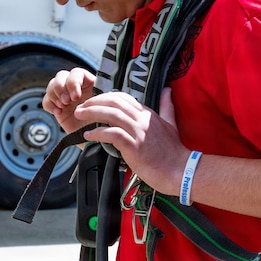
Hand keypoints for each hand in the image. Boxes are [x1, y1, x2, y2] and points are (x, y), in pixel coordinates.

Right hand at [42, 68, 96, 132]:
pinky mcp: (57, 106)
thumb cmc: (102, 122)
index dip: (74, 82)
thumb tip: (93, 94)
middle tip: (67, 102)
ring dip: (55, 95)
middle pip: (61, 76)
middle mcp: (76, 88)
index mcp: (89, 84)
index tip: (76, 96)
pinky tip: (59, 112)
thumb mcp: (103, 108)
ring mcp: (65, 96)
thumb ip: (98, 98)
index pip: (77, 73)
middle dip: (61, 88)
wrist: (94, 137)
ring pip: (52, 85)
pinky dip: (50, 105)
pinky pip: (46, 100)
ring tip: (63, 106)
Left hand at [74, 87, 188, 193]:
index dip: (105, 97)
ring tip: (79, 117)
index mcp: (148, 114)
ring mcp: (139, 132)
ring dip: (92, 113)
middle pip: (114, 102)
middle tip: (80, 107)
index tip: (93, 102)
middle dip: (94, 102)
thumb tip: (167, 90)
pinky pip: (112, 134)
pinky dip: (98, 133)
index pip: (123, 97)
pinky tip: (88, 135)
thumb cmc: (173, 151)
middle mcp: (142, 119)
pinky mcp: (134, 146)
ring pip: (111, 115)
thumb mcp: (171, 124)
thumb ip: (167, 107)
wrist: (181, 170)